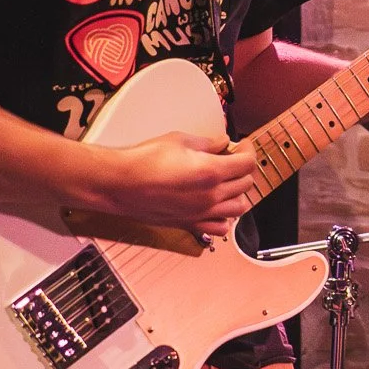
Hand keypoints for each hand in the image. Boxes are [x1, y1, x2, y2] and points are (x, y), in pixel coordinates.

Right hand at [88, 131, 258, 237]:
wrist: (119, 184)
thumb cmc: (144, 160)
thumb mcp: (179, 140)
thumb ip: (207, 143)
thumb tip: (223, 143)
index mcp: (211, 172)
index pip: (247, 163)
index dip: (248, 151)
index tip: (242, 145)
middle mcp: (211, 196)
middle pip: (245, 184)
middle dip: (242, 169)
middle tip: (231, 159)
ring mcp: (201, 213)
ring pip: (238, 208)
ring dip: (238, 193)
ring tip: (226, 182)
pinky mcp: (189, 224)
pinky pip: (220, 228)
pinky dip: (224, 218)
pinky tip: (215, 205)